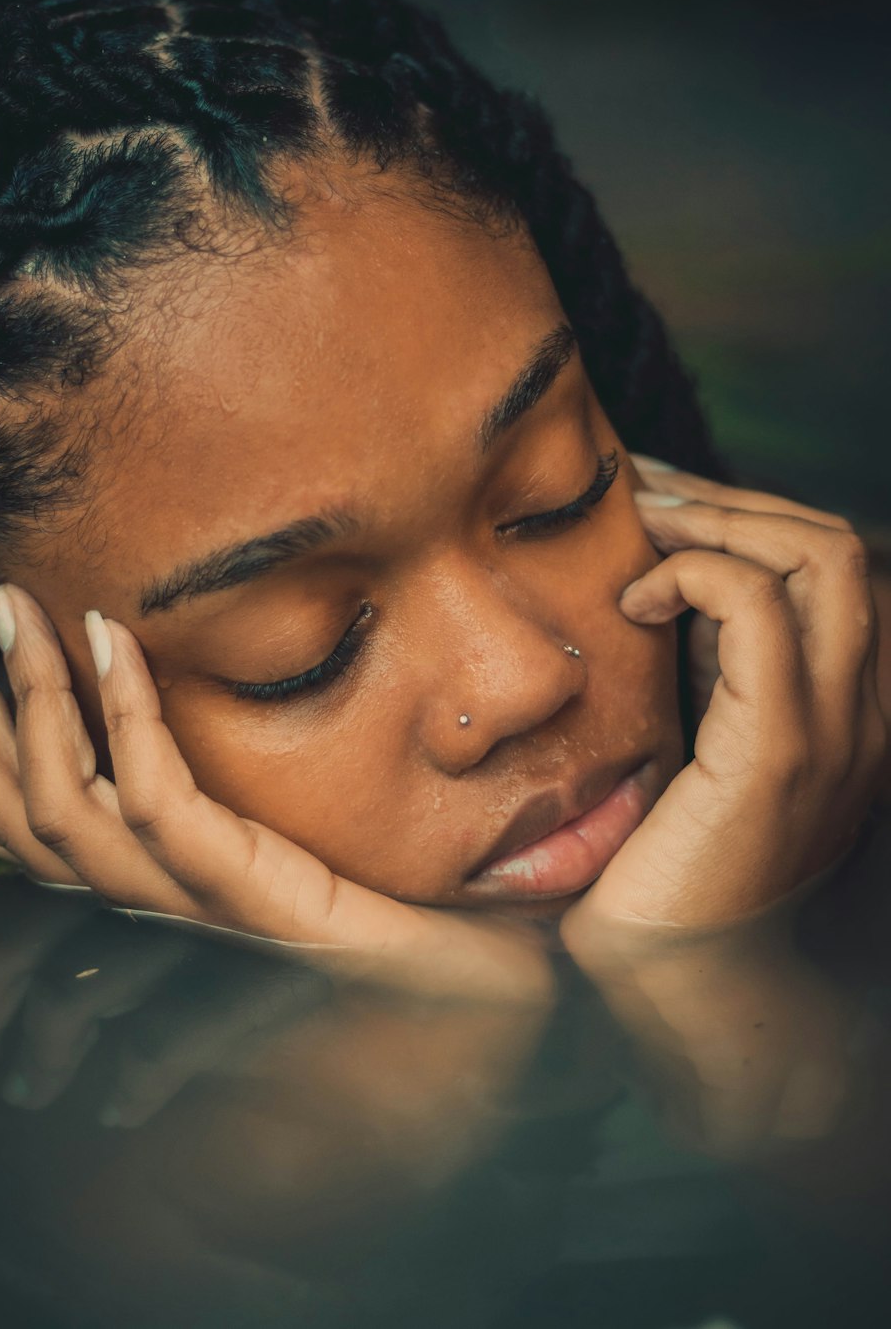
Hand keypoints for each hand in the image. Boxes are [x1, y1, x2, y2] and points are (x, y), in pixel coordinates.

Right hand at [0, 574, 556, 1003]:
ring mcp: (204, 903)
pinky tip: (115, 638)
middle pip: (12, 808)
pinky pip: (160, 804)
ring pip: (61, 810)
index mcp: (160, 875)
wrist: (502, 985)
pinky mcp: (260, 899)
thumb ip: (243, 761)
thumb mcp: (306, 807)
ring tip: (17, 604)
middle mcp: (160, 898)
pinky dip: (125, 716)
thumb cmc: (414, 894)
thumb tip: (189, 654)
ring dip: (27, 698)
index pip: (22, 808)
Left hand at [562, 459, 887, 950]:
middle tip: (646, 495)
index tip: (664, 504)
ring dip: (721, 518)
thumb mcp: (690, 752)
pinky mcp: (778, 753)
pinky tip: (635, 599)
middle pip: (836, 549)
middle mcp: (855, 715)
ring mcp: (830, 733)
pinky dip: (697, 575)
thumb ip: (703, 681)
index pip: (829, 573)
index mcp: (835, 712)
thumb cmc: (659, 878)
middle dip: (736, 501)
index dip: (750, 519)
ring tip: (641, 527)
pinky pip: (760, 613)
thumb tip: (658, 597)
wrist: (675, 995)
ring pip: (819, 559)